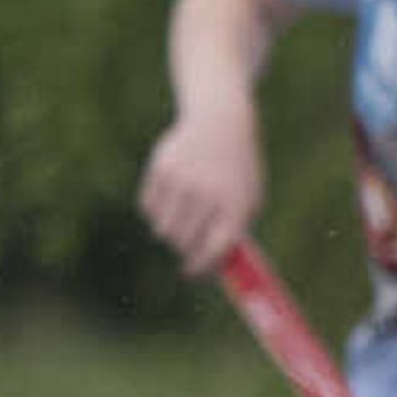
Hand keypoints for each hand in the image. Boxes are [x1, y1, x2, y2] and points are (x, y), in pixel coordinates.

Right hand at [138, 105, 264, 276]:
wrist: (221, 124)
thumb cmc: (237, 172)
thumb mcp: (248, 200)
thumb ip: (234, 235)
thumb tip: (213, 271)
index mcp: (235, 206)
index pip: (213, 250)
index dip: (199, 267)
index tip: (190, 272)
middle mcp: (208, 195)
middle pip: (183, 242)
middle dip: (182, 250)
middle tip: (185, 246)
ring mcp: (183, 181)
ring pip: (163, 228)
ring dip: (169, 231)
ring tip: (182, 217)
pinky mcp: (162, 169)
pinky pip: (148, 207)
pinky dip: (155, 210)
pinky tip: (170, 197)